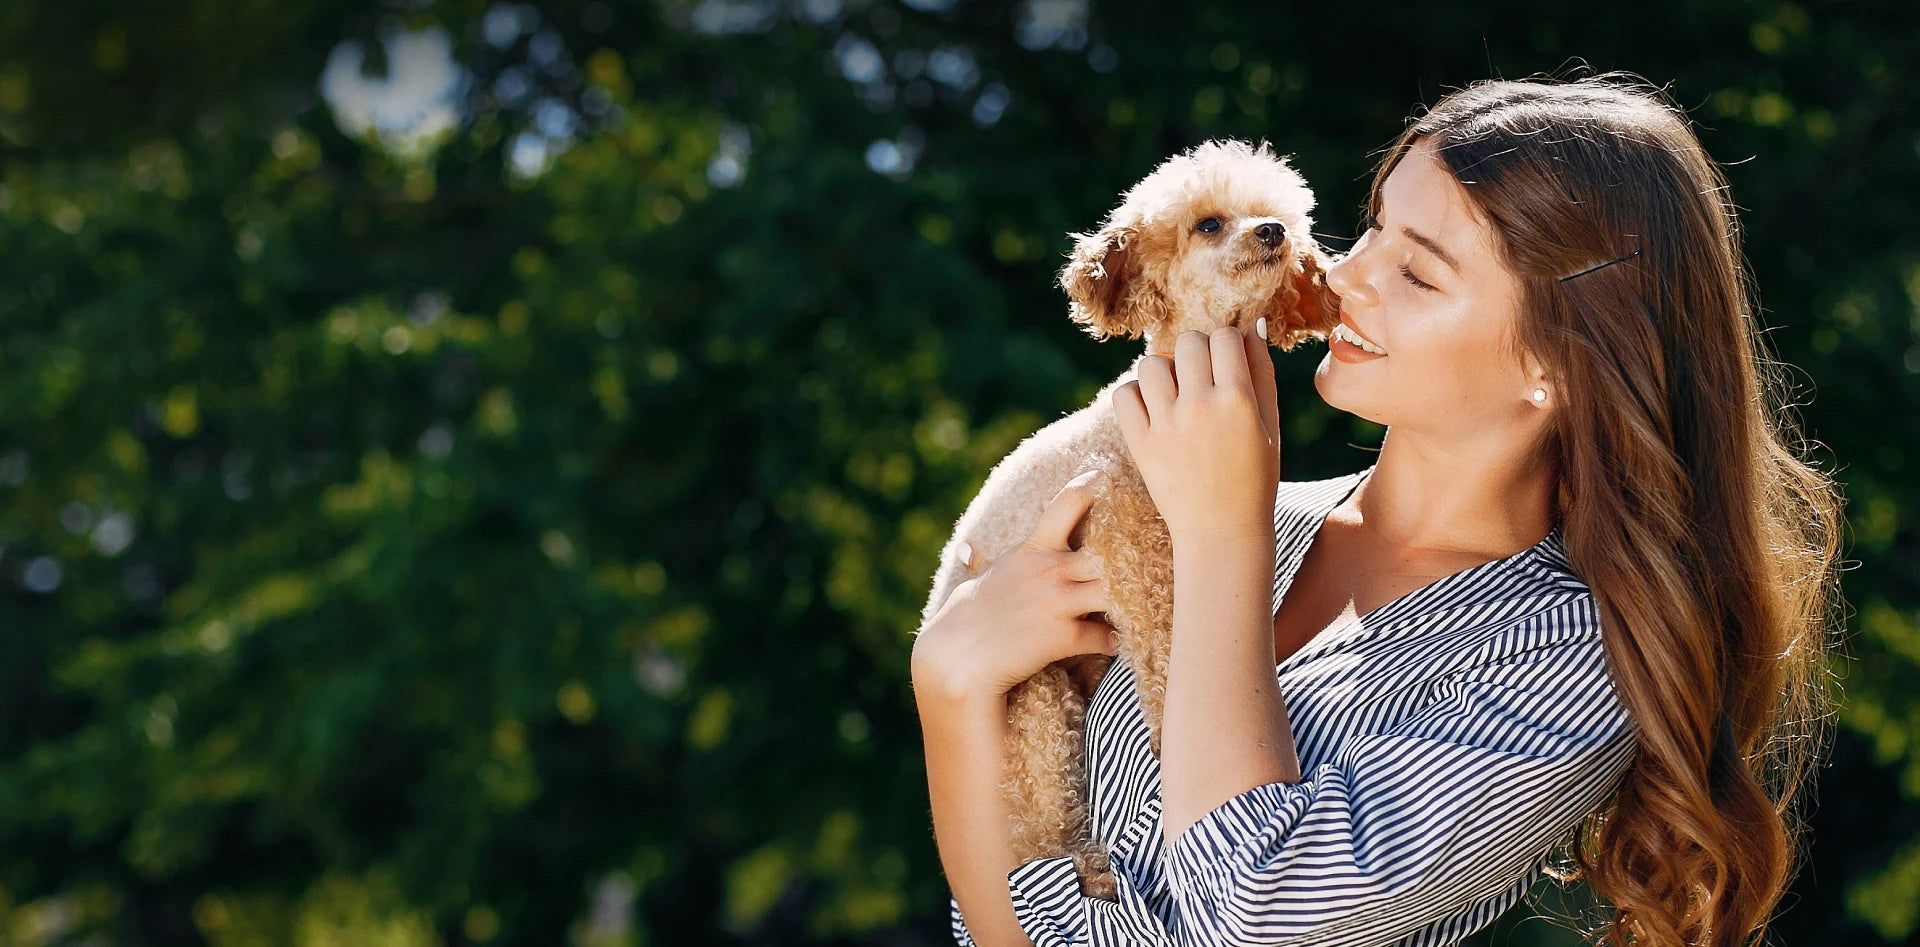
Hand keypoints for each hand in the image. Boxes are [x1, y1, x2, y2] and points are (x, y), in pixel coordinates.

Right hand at [911, 470, 1119, 701]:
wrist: (958, 656)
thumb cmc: (968, 616)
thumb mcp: (983, 577)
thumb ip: (988, 561)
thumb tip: (970, 550)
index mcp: (1033, 548)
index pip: (1069, 502)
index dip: (1093, 487)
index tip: (1110, 480)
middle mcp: (1050, 569)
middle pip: (1108, 550)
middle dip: (1131, 552)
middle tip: (1148, 556)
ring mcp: (1058, 602)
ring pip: (1114, 591)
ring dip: (1127, 599)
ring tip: (1135, 604)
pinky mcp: (1063, 637)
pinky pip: (1104, 636)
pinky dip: (1112, 640)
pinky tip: (1112, 641)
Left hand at [1112, 326, 1280, 541]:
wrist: (1222, 531)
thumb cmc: (1254, 478)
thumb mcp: (1270, 425)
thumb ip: (1263, 373)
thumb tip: (1253, 325)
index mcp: (1238, 399)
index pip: (1224, 336)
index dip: (1226, 343)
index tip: (1226, 362)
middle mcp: (1200, 407)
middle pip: (1187, 342)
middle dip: (1195, 352)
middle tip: (1200, 377)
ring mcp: (1166, 425)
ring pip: (1151, 364)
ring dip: (1164, 371)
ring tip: (1175, 394)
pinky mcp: (1140, 444)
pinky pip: (1124, 394)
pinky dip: (1135, 395)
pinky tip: (1152, 409)